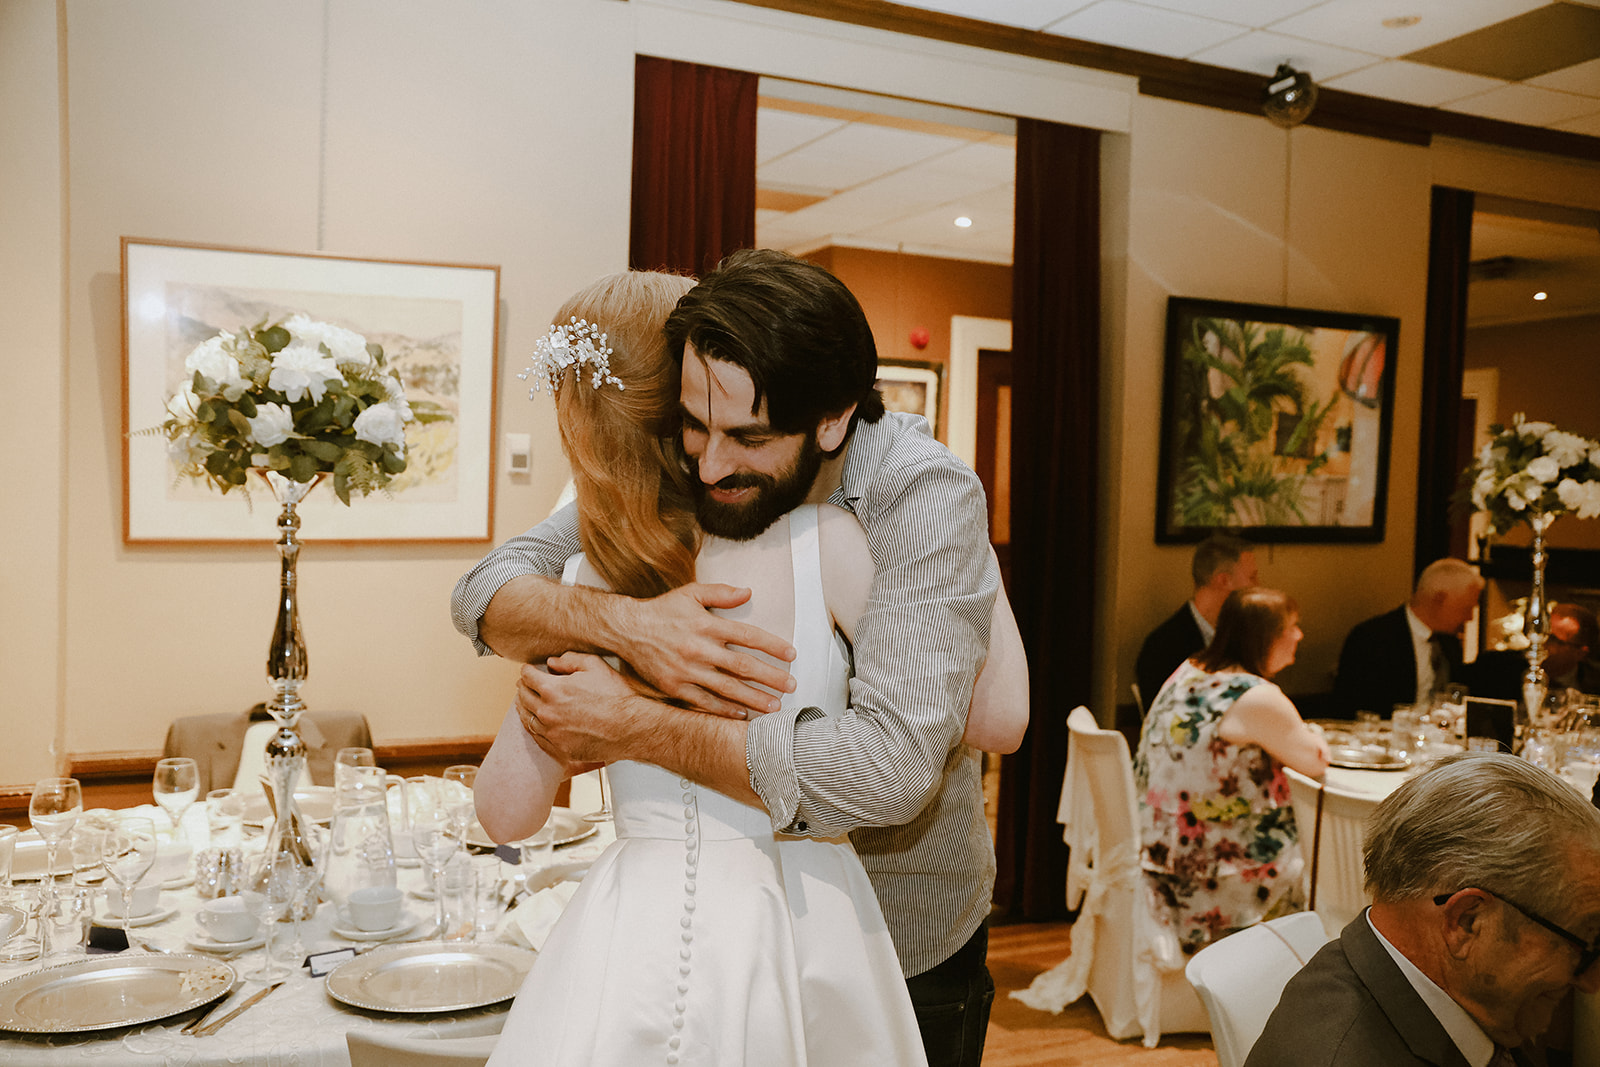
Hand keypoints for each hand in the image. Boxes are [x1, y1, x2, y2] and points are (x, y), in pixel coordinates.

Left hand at [516, 654, 644, 764]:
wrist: (631, 728)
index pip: (528, 677)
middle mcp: (547, 712)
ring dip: (525, 708)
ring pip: (528, 719)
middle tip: (524, 684)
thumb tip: (552, 662)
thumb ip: (570, 660)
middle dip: (523, 687)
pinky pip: (539, 738)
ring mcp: (553, 733)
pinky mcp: (561, 749)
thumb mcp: (595, 666)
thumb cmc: (616, 697)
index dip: (527, 670)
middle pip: (523, 697)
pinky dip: (535, 728)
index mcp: (553, 690)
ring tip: (526, 703)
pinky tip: (538, 723)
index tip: (528, 670)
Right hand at [618, 583, 795, 717]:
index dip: (772, 646)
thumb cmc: (661, 611)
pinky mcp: (675, 686)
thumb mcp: (691, 593)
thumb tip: (747, 592)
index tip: (790, 654)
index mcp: (706, 625)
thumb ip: (721, 593)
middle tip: (791, 685)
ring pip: (727, 688)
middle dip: (770, 677)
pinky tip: (741, 714)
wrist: (626, 629)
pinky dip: (723, 710)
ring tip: (774, 706)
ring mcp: (687, 670)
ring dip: (753, 698)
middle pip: (742, 666)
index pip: (748, 636)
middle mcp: (699, 649)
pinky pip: (704, 702)